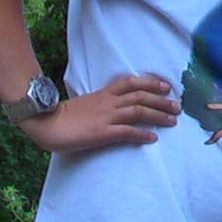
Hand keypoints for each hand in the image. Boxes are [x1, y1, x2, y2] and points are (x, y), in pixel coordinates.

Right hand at [18, 74, 179, 152]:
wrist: (43, 123)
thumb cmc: (61, 117)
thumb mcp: (85, 105)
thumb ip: (100, 105)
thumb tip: (113, 110)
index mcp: (103, 95)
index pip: (131, 82)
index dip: (151, 82)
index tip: (166, 86)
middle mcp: (107, 103)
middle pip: (140, 96)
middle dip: (161, 101)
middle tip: (177, 106)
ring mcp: (105, 117)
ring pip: (138, 111)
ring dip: (158, 115)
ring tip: (173, 121)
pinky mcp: (101, 133)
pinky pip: (126, 132)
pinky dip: (142, 134)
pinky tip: (153, 138)